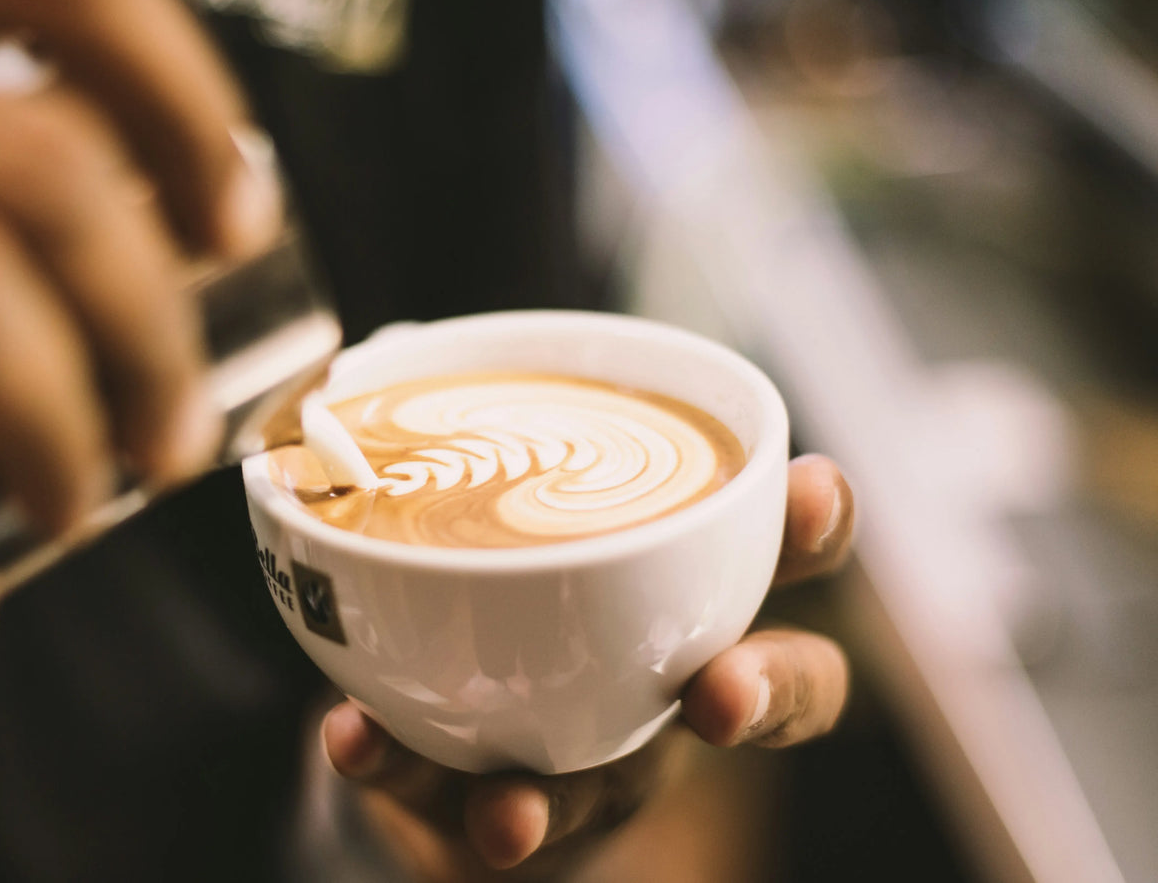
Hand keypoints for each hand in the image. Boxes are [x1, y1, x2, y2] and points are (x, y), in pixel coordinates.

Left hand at [322, 455, 854, 880]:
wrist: (438, 742)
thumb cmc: (500, 597)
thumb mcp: (503, 508)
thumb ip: (467, 439)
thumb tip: (386, 351)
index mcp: (689, 592)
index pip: (783, 556)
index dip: (814, 526)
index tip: (811, 485)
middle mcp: (664, 685)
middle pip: (766, 696)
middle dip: (763, 692)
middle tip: (721, 693)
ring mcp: (593, 768)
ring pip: (602, 796)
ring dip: (552, 802)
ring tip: (507, 812)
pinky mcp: (498, 819)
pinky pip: (451, 808)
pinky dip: (400, 769)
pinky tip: (355, 740)